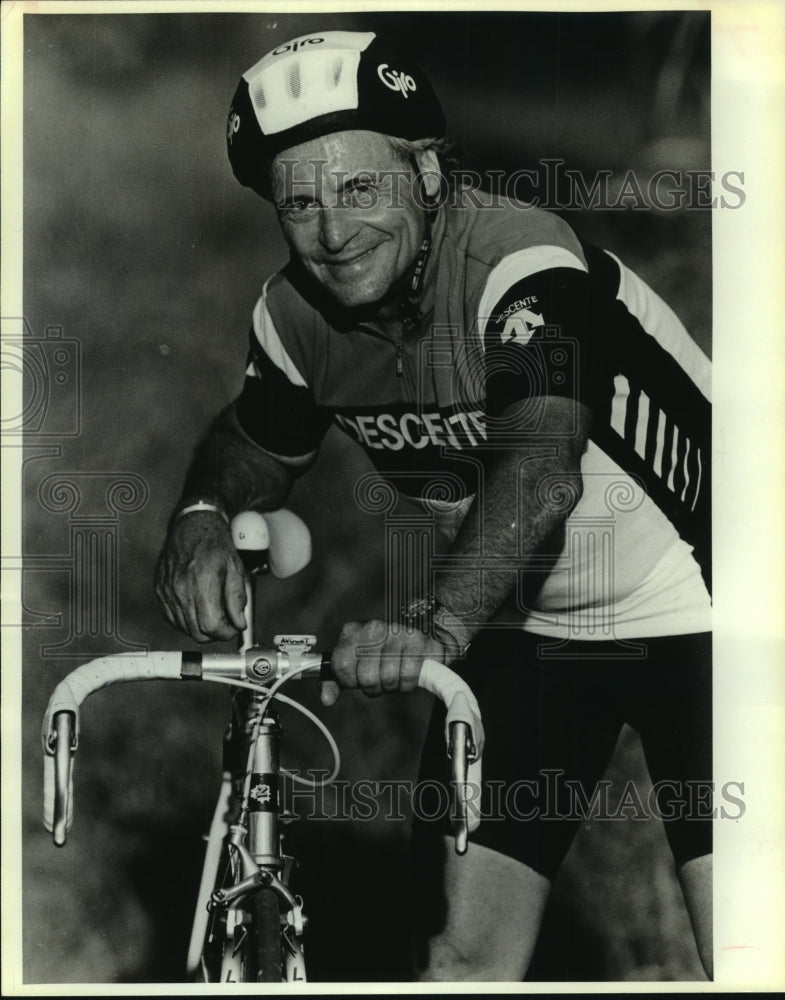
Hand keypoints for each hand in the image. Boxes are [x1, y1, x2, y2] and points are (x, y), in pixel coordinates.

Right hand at [155, 512, 246, 641]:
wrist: (191, 526)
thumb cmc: (214, 544)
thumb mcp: (235, 568)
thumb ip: (237, 598)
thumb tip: (239, 623)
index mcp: (202, 582)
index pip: (211, 626)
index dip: (226, 632)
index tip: (234, 627)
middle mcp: (180, 589)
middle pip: (196, 632)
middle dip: (214, 633)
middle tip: (226, 623)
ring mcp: (167, 591)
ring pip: (184, 628)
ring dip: (200, 627)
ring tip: (213, 611)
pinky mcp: (159, 591)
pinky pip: (172, 618)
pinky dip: (186, 619)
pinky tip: (197, 607)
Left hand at [321, 619, 450, 706]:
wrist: (414, 637)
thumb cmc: (379, 653)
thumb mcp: (354, 663)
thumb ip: (336, 681)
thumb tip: (327, 700)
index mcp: (352, 631)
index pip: (341, 666)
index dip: (350, 681)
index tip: (357, 679)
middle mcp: (373, 628)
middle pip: (367, 678)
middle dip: (373, 687)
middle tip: (379, 680)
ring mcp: (396, 633)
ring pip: (388, 679)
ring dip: (391, 686)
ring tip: (394, 676)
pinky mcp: (417, 641)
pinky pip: (408, 678)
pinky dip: (407, 685)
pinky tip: (406, 675)